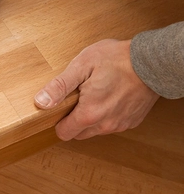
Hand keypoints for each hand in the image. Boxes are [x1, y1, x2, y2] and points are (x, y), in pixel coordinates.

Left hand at [34, 39, 159, 140]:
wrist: (153, 61)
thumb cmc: (117, 59)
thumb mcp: (81, 66)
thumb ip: (59, 87)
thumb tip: (41, 102)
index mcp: (90, 114)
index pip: (64, 133)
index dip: (58, 120)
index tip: (61, 105)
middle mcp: (105, 125)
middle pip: (78, 133)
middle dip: (73, 119)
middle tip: (78, 96)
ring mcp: (120, 124)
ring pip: (95, 130)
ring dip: (90, 117)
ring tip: (94, 93)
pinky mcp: (131, 121)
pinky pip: (111, 124)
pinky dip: (106, 114)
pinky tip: (109, 96)